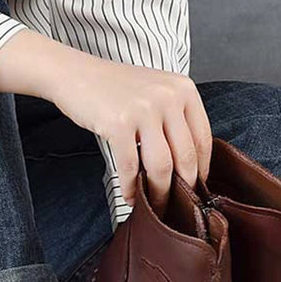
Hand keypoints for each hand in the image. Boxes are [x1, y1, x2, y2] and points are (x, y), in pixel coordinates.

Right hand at [47, 49, 211, 214]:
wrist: (77, 75)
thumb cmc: (117, 90)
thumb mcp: (157, 94)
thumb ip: (176, 120)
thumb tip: (189, 167)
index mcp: (183, 89)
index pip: (203, 139)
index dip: (201, 171)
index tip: (194, 189)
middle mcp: (168, 97)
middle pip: (185, 157)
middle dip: (182, 190)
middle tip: (177, 207)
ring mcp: (143, 109)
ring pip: (162, 167)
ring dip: (158, 194)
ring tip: (153, 206)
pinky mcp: (118, 124)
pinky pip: (130, 167)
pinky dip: (131, 188)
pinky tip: (130, 197)